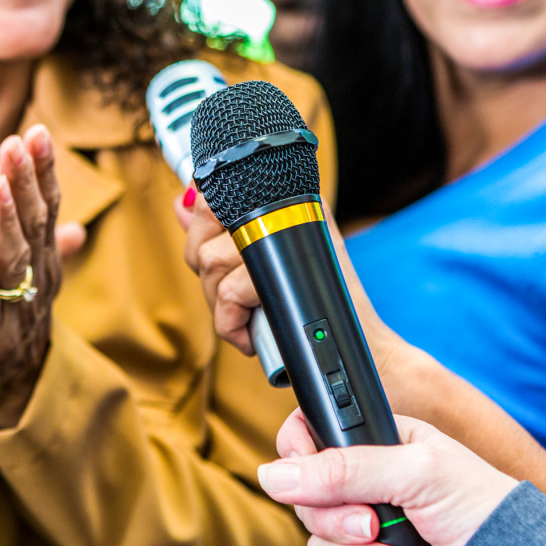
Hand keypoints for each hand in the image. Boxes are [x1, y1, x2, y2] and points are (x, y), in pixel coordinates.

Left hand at [0, 125, 64, 428]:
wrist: (8, 401)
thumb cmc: (18, 336)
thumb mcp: (34, 291)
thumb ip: (48, 252)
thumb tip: (76, 225)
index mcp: (42, 267)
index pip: (46, 211)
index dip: (43, 173)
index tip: (38, 131)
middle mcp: (34, 284)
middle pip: (32, 226)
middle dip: (25, 182)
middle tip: (18, 140)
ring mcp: (13, 311)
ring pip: (11, 259)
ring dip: (5, 219)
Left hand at [173, 189, 409, 399]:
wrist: (363, 344)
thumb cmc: (315, 306)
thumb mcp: (262, 266)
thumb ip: (222, 234)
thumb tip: (182, 204)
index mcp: (276, 201)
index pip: (209, 203)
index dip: (200, 240)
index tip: (220, 272)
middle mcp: (285, 205)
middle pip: (205, 238)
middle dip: (209, 284)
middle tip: (235, 304)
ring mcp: (291, 228)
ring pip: (214, 263)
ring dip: (224, 307)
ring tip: (250, 320)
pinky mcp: (291, 262)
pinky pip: (233, 291)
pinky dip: (234, 324)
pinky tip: (253, 334)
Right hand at [256, 409, 517, 545]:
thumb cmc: (489, 508)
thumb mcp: (417, 471)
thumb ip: (343, 467)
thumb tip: (273, 474)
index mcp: (375, 446)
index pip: (306, 443)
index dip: (300, 464)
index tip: (318, 483)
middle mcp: (366, 488)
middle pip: (305, 504)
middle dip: (339, 525)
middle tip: (374, 527)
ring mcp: (368, 536)